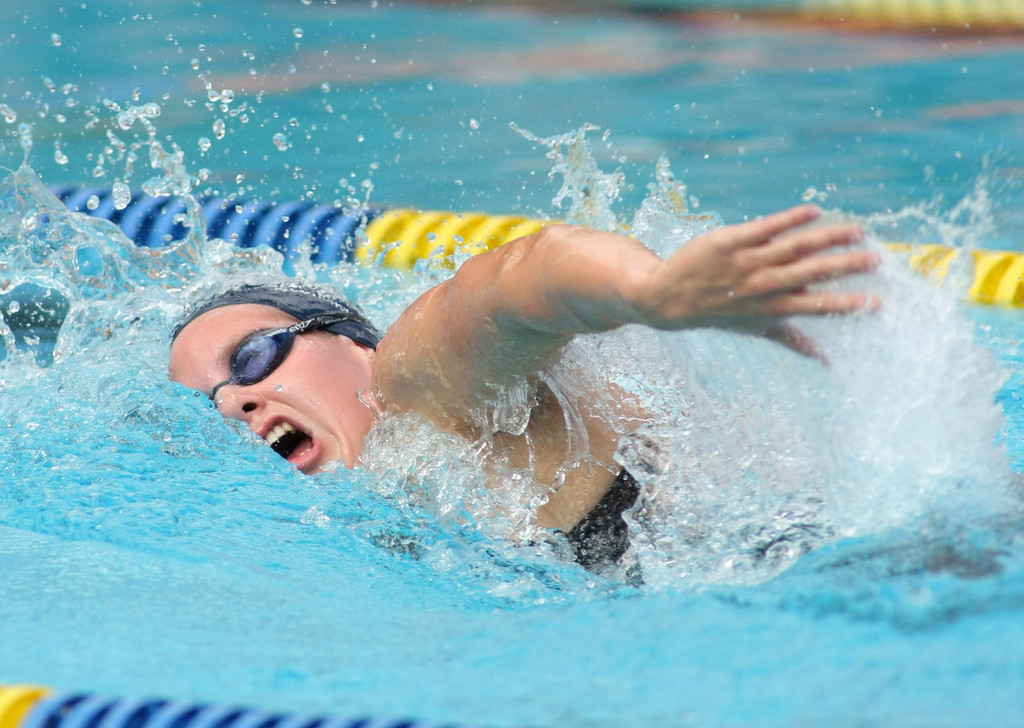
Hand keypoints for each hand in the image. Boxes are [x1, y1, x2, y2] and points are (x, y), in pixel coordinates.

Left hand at [630, 205, 880, 356]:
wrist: (668, 296)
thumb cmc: (719, 312)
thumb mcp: (755, 329)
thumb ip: (792, 340)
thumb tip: (825, 361)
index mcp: (771, 308)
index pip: (815, 305)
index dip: (846, 305)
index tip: (877, 303)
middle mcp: (760, 285)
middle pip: (810, 272)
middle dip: (845, 267)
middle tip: (877, 260)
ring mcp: (746, 261)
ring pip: (793, 246)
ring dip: (827, 237)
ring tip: (857, 230)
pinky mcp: (729, 241)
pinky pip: (765, 227)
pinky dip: (790, 219)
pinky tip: (815, 211)